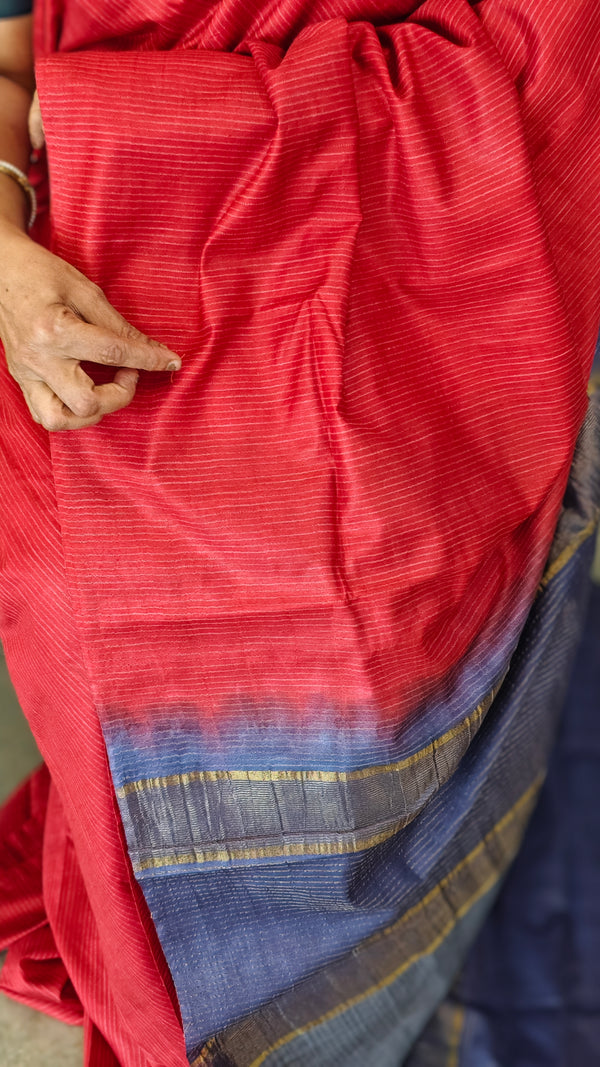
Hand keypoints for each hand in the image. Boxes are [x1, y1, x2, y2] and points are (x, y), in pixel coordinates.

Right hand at [0, 223, 180, 430]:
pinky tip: (84, 395)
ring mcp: (26, 374)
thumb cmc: (40, 273)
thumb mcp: (84, 290)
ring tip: (105, 390)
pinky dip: (70, 414)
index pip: (112, 353)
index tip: (171, 361)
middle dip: (119, 395)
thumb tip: (153, 350)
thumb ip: (119, 325)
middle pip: (86, 402)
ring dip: (92, 413)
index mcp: (54, 329)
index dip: (148, 360)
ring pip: (60, 420)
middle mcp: (38, 358)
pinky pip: (44, 416)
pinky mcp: (21, 380)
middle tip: (128, 372)